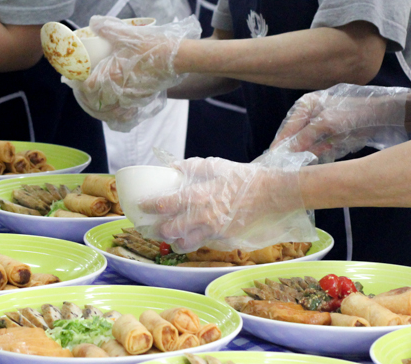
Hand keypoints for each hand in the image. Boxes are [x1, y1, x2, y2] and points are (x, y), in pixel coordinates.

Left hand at [70, 15, 200, 131]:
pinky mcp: (143, 101)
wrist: (178, 58)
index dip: (78, 84)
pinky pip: (125, 115)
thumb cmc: (153, 46)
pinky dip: (117, 115)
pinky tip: (114, 108)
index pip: (88, 87)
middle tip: (82, 88)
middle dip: (86, 97)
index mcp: (113, 75)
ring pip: (110, 112)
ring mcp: (132, 99)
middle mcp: (121, 91)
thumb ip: (109, 29)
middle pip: (96, 103)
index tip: (74, 78)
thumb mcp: (129, 35)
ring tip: (95, 100)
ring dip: (100, 108)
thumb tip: (93, 22)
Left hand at [139, 150, 317, 252]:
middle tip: (149, 225)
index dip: (150, 206)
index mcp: (200, 195)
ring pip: (184, 244)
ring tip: (167, 236)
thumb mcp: (215, 165)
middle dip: (156, 230)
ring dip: (172, 241)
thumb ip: (190, 167)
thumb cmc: (241, 178)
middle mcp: (204, 216)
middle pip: (171, 230)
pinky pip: (201, 244)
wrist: (269, 194)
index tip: (140, 205)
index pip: (166, 204)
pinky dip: (191, 242)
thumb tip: (172, 167)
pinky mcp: (222, 238)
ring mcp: (214, 230)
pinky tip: (187, 236)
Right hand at [271, 84, 410, 162]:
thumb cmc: (354, 113)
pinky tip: (319, 160)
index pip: (288, 127)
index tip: (273, 159)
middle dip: (294, 150)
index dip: (281, 143)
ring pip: (308, 144)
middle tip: (286, 166)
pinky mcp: (332, 136)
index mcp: (306, 105)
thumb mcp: (327, 122)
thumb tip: (288, 151)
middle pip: (296, 136)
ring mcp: (321, 125)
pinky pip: (320, 148)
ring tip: (302, 165)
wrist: (384, 116)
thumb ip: (306, 136)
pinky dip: (320, 154)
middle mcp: (311, 114)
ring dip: (308, 154)